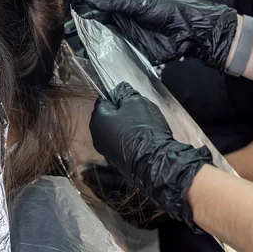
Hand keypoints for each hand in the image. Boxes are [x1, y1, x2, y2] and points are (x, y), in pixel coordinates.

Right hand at [85, 0, 238, 68]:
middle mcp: (124, 26)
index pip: (99, 14)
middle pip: (100, 32)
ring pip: (107, 46)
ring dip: (96, 49)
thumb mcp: (139, 3)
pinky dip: (110, 61)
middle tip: (73, 41)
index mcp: (124, 10)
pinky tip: (99, 62)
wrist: (190, 30)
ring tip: (83, 52)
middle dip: (88, 36)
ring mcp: (130, 41)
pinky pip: (120, 58)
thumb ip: (114, 2)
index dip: (86, 18)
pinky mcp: (137, 55)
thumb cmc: (168, 10)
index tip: (72, 23)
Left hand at [90, 82, 212, 230]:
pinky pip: (122, 143)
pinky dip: (130, 139)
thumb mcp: (136, 102)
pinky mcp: (117, 161)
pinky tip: (143, 139)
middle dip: (123, 112)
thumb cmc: (143, 130)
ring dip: (127, 126)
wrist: (155, 162)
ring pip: (116, 130)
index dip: (118, 97)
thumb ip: (125, 93)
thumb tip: (121, 89)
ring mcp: (106, 150)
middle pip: (109, 116)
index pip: (103, 100)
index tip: (131, 99)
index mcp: (97, 119)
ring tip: (144, 126)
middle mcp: (97, 136)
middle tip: (139, 112)